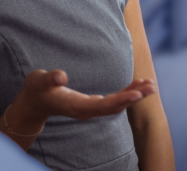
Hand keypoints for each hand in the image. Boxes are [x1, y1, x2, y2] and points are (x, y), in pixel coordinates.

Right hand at [17, 69, 156, 121]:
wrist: (35, 102)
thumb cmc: (36, 89)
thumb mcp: (37, 80)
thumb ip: (49, 78)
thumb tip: (62, 75)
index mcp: (75, 106)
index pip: (102, 105)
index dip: (120, 100)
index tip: (137, 94)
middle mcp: (86, 110)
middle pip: (114, 106)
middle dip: (134, 97)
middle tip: (151, 87)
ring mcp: (90, 109)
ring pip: (117, 105)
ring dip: (134, 96)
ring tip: (151, 85)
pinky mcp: (93, 104)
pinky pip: (114, 101)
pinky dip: (127, 94)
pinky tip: (138, 87)